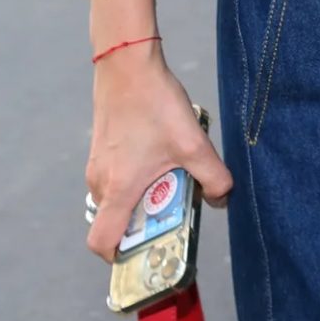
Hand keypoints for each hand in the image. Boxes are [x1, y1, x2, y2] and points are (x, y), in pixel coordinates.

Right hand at [85, 40, 230, 263]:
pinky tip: (160, 157)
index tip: (145, 253)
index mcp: (117, 189)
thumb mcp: (194, 144)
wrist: (127, 63)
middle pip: (113, 222)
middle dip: (141, 226)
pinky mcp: (101, 148)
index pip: (101, 243)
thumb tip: (222, 199)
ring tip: (170, 181)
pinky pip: (115, 178)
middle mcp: (99, 182)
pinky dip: (135, 180)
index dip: (119, 257)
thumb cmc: (155, 104)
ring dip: (140, 199)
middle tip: (171, 214)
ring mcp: (97, 164)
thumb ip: (214, 178)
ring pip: (115, 198)